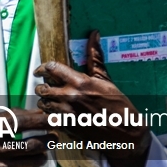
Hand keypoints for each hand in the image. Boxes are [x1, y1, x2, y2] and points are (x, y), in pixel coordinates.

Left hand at [34, 30, 150, 166]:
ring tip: (53, 100)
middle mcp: (70, 97)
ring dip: (46, 101)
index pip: (51, 68)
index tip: (41, 70)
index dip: (43, 68)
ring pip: (43, 104)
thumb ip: (95, 58)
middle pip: (42, 88)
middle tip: (47, 86)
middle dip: (43, 86)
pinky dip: (51, 115)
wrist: (125, 132)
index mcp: (80, 83)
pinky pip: (49, 119)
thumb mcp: (106, 79)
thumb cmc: (118, 104)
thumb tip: (94, 34)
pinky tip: (58, 113)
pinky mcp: (67, 127)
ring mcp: (67, 114)